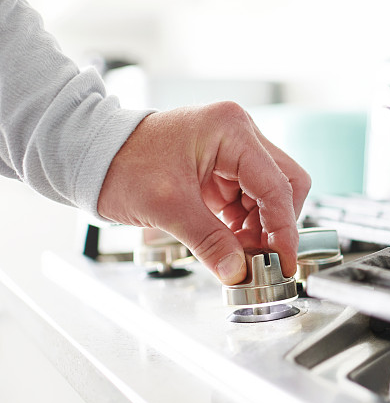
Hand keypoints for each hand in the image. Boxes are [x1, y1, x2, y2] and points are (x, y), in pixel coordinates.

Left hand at [97, 102, 310, 283]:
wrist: (90, 155)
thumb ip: (210, 242)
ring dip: (260, 228)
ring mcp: (232, 148)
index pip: (278, 186)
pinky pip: (249, 198)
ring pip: (269, 195)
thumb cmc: (119, 163)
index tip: (283, 263)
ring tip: (240, 255)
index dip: (284, 230)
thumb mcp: (168, 208)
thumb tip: (238, 272)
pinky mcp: (223, 165)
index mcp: (231, 131)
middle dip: (277, 226)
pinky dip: (245, 224)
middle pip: (285, 185)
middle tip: (264, 259)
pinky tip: (231, 243)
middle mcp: (239, 134)